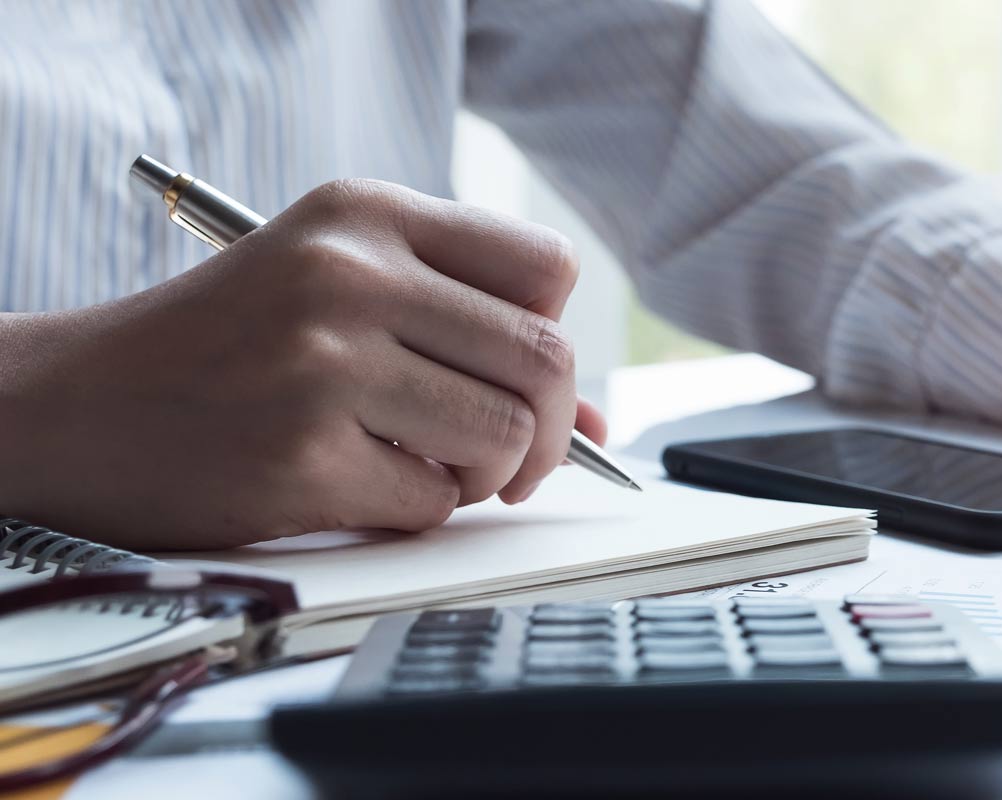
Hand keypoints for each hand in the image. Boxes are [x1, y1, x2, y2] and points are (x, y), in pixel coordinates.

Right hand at [0, 180, 606, 548]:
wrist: (74, 405)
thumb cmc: (224, 347)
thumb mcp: (337, 293)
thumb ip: (470, 334)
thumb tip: (600, 422)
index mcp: (366, 215)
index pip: (545, 267)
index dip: (551, 331)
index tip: (521, 368)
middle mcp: (350, 275)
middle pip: (545, 359)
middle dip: (552, 428)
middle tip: (515, 456)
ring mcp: (325, 364)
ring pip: (504, 436)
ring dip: (486, 474)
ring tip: (427, 464)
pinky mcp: (302, 455)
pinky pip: (434, 502)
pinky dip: (416, 508)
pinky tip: (358, 482)